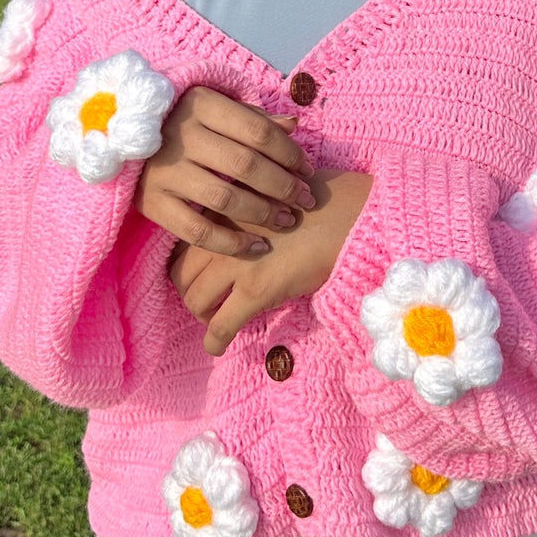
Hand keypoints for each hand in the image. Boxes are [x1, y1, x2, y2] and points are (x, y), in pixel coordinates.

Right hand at [136, 87, 316, 256]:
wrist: (116, 139)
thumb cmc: (180, 122)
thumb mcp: (214, 109)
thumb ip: (253, 118)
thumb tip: (294, 126)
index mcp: (200, 104)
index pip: (257, 131)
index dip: (289, 153)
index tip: (308, 170)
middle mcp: (180, 135)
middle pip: (245, 165)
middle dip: (283, 186)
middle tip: (307, 200)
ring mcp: (164, 171)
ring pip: (225, 199)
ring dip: (263, 214)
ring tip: (287, 221)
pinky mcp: (152, 204)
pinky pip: (198, 232)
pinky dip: (231, 243)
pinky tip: (257, 246)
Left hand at [169, 168, 372, 354]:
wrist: (354, 214)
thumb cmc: (326, 198)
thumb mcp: (278, 188)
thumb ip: (253, 204)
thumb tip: (251, 220)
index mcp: (228, 208)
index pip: (188, 241)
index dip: (192, 264)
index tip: (204, 274)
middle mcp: (224, 234)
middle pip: (182, 273)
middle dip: (192, 292)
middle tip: (210, 302)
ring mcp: (237, 263)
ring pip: (195, 300)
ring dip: (203, 316)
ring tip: (218, 320)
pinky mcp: (256, 290)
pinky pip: (221, 325)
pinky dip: (214, 341)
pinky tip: (217, 348)